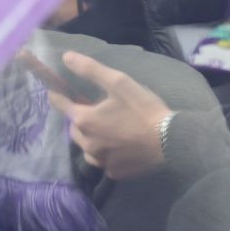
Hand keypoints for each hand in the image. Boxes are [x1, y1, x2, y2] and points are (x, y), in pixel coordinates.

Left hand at [48, 50, 171, 179]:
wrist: (173, 142)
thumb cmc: (144, 110)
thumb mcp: (118, 83)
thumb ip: (90, 69)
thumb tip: (66, 57)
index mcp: (85, 120)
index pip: (60, 105)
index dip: (58, 95)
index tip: (56, 91)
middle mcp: (88, 143)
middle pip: (74, 127)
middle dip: (79, 118)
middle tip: (93, 110)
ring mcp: (101, 161)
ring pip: (86, 147)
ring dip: (90, 138)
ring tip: (105, 129)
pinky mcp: (115, 173)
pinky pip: (102, 161)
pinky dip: (105, 153)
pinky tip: (117, 146)